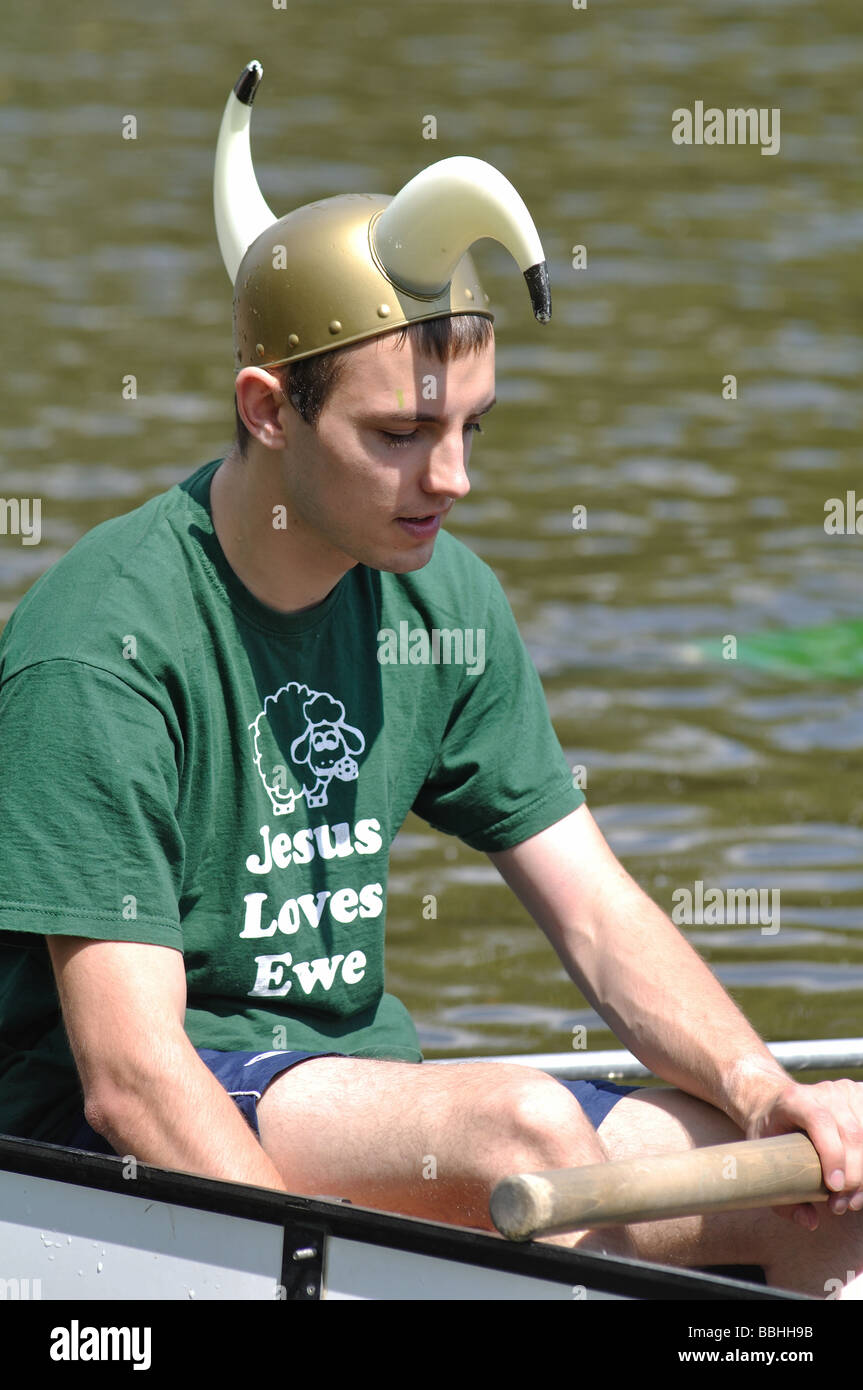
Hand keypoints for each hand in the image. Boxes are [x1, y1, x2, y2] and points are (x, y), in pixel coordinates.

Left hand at [745, 1078, 862, 1228]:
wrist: (775, 1102)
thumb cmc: (771, 1135)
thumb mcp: (765, 1161)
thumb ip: (783, 1196)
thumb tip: (810, 1222)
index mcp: (794, 1100)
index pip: (819, 1122)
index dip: (832, 1154)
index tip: (833, 1187)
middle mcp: (823, 1092)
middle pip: (851, 1134)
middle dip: (852, 1177)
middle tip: (840, 1205)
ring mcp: (844, 1092)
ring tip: (851, 1199)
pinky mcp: (859, 1096)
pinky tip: (860, 1178)